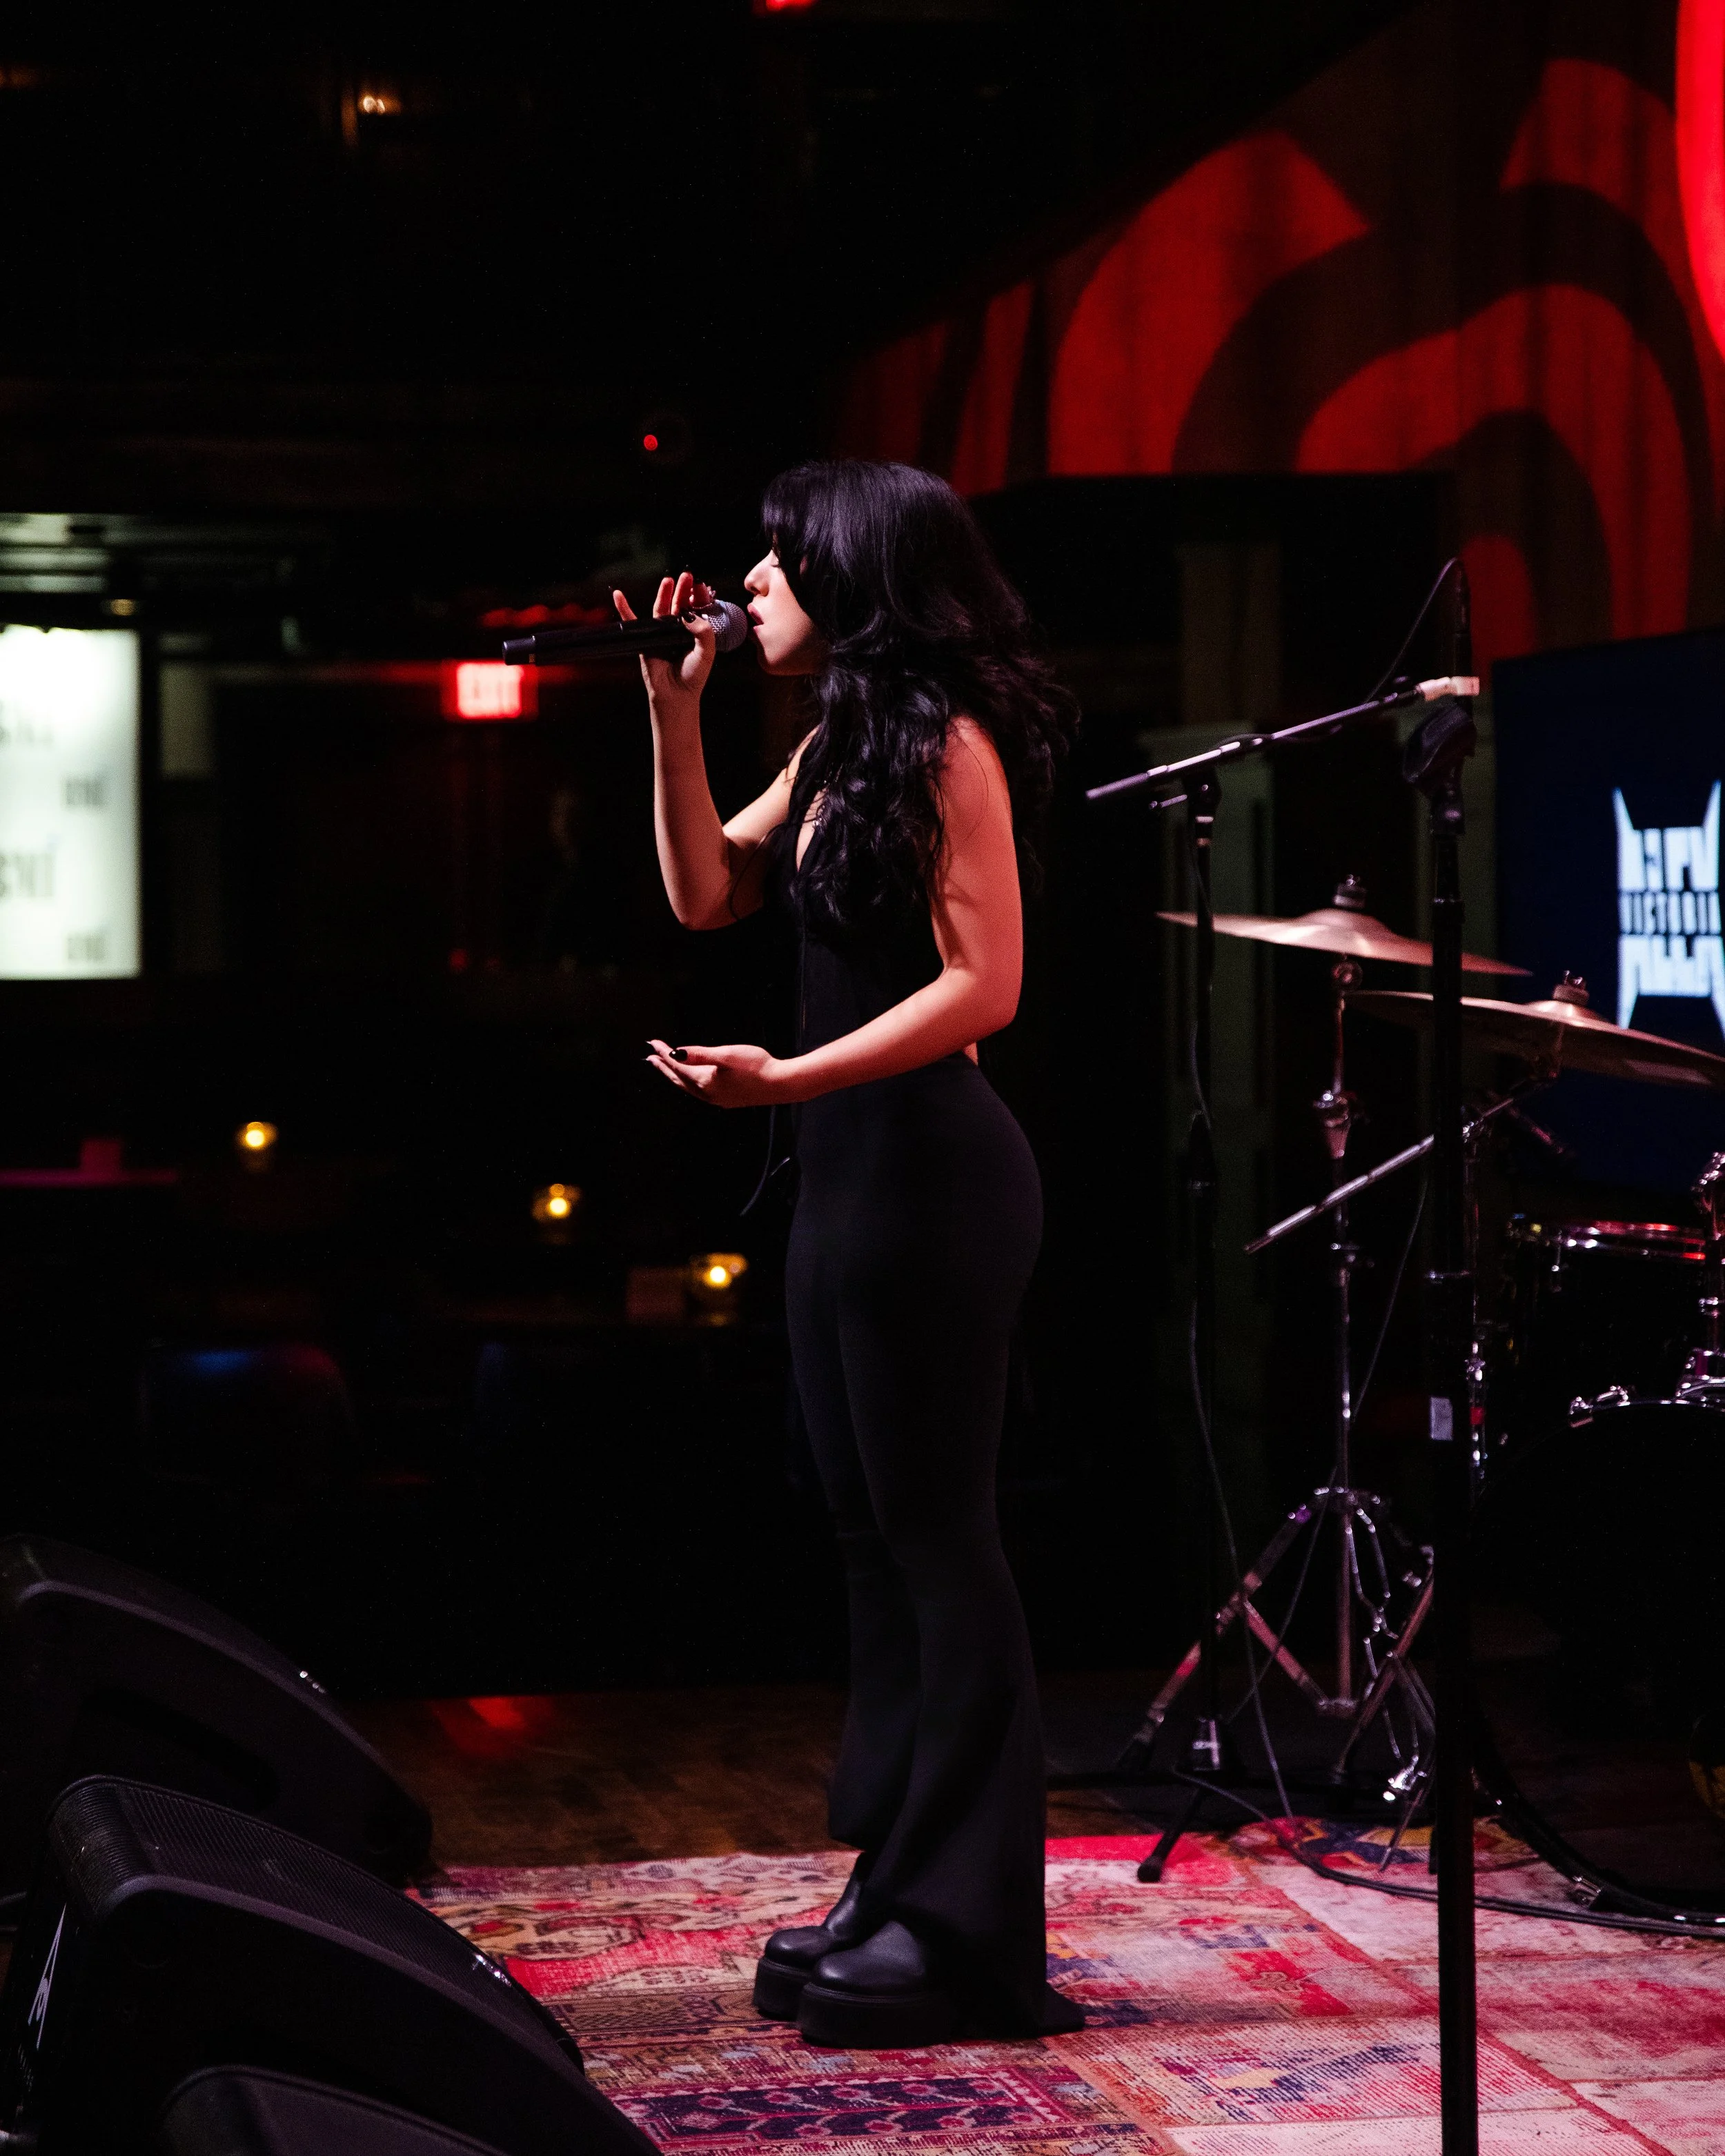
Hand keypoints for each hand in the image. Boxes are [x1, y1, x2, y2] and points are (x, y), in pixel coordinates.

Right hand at [615, 571, 716, 711]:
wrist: (675, 694)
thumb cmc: (693, 675)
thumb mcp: (707, 651)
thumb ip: (703, 630)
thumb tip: (686, 614)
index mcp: (694, 633)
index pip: (696, 609)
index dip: (697, 597)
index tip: (700, 585)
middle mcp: (678, 632)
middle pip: (679, 605)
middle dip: (683, 590)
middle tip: (687, 575)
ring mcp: (661, 634)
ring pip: (661, 609)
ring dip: (664, 593)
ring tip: (668, 580)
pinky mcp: (645, 638)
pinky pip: (633, 621)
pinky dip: (624, 608)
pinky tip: (618, 594)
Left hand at [645, 1039, 795, 1108]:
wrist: (780, 1084)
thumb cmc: (757, 1066)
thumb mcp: (726, 1055)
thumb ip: (700, 1054)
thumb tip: (676, 1052)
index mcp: (705, 1082)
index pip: (678, 1066)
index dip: (664, 1054)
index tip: (653, 1043)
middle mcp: (708, 1094)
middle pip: (678, 1079)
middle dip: (664, 1068)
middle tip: (651, 1058)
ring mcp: (717, 1099)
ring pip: (688, 1087)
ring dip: (675, 1076)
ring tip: (666, 1068)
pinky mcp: (727, 1100)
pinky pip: (700, 1091)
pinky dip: (689, 1082)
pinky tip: (693, 1080)